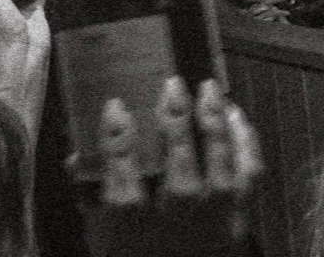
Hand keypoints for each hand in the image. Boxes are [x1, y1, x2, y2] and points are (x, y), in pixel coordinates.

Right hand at [86, 77, 261, 256]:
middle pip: (180, 162)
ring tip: (208, 88)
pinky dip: (246, 144)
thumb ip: (89, 194)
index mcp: (133, 221)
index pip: (123, 170)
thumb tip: (74, 156)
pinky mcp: (240, 220)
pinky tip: (237, 117)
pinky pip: (249, 176)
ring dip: (213, 121)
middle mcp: (176, 217)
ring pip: (219, 163)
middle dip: (176, 121)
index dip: (118, 135)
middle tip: (172, 84)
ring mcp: (213, 218)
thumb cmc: (136, 256)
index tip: (116, 105)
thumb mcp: (102, 235)